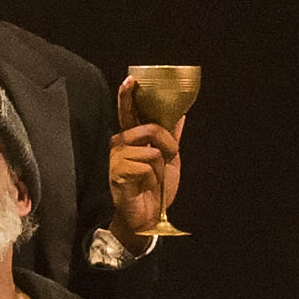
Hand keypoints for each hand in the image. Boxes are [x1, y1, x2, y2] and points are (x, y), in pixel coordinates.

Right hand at [107, 79, 183, 246]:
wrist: (148, 218)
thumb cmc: (155, 190)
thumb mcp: (170, 160)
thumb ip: (171, 136)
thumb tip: (181, 113)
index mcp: (132, 138)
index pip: (129, 112)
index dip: (128, 95)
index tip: (131, 80)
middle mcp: (121, 145)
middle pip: (150, 129)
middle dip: (168, 145)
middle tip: (168, 160)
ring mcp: (117, 159)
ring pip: (152, 150)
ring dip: (160, 167)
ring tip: (152, 180)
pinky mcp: (118, 173)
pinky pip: (146, 166)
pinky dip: (152, 178)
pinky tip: (144, 187)